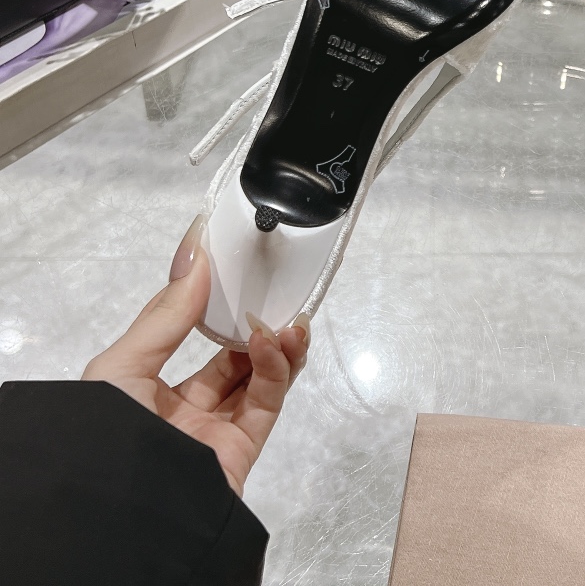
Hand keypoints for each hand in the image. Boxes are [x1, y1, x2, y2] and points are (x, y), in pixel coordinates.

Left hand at [82, 219, 309, 495]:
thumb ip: (165, 315)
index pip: (185, 337)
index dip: (210, 304)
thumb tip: (197, 259)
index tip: (232, 269)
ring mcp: (215, 431)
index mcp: (145, 392)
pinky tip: (275, 343)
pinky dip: (278, 368)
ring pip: (258, 378)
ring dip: (276, 344)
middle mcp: (182, 412)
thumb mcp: (121, 368)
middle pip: (231, 358)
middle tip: (273, 291)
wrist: (122, 518)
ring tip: (288, 319)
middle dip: (254, 324)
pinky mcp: (243, 449)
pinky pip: (267, 401)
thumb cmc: (105, 441)